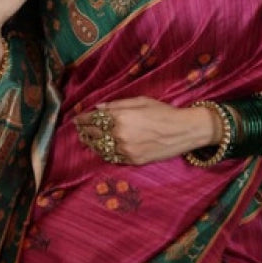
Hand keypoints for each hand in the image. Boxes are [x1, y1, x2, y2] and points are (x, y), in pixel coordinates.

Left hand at [73, 97, 218, 165]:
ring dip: (92, 143)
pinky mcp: (133, 160)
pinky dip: (104, 153)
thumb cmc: (164, 112)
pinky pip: (112, 157)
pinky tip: (102, 149)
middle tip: (80, 129)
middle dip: (84, 131)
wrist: (184, 131)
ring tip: (88, 139)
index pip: (93, 119)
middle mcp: (120, 135)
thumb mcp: (141, 101)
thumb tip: (98, 107)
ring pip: (101, 148)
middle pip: (94, 134)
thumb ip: (117, 105)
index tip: (77, 119)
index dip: (83, 119)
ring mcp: (126, 150)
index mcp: (121, 117)